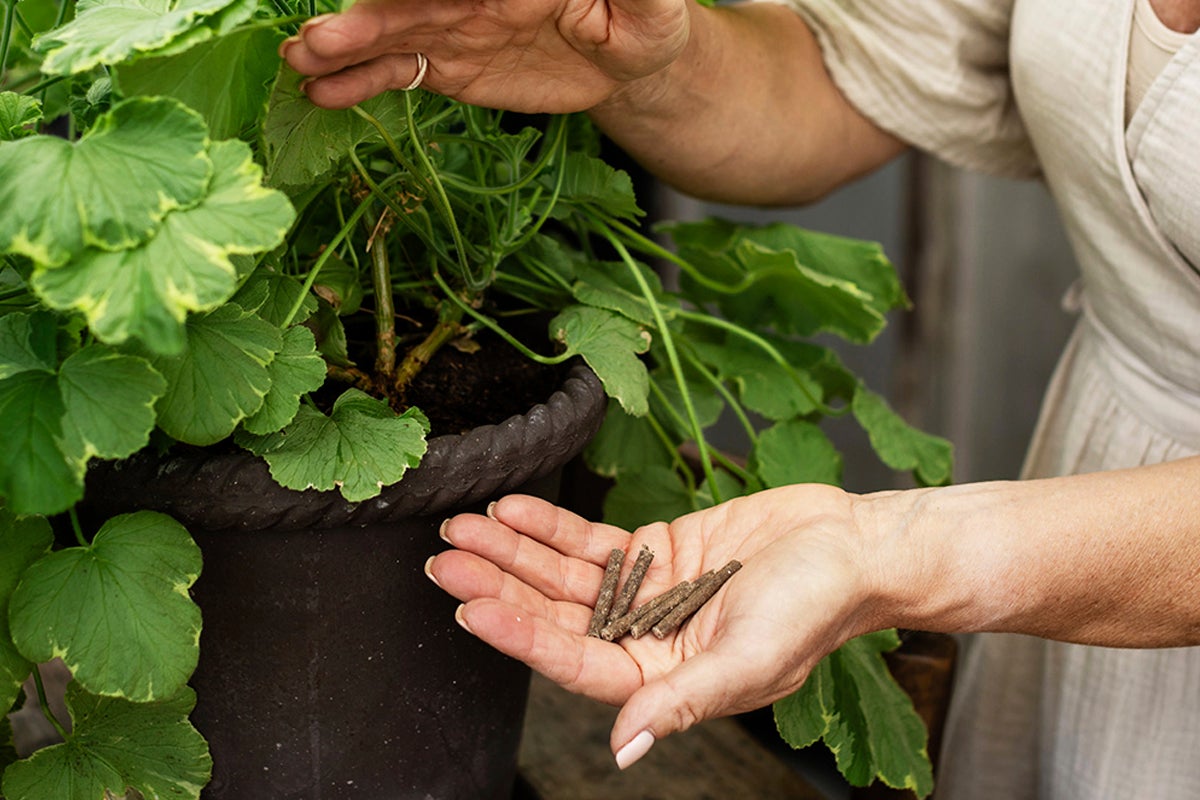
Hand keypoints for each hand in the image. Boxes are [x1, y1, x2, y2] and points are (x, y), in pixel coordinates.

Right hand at [279, 0, 691, 110]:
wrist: (632, 64)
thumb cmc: (646, 18)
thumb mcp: (648, 1)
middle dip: (362, 15)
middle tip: (319, 36)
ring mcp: (455, 27)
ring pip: (391, 34)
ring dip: (345, 48)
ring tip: (301, 62)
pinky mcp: (453, 68)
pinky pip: (401, 74)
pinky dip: (362, 84)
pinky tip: (323, 95)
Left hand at [427, 486, 885, 766]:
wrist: (852, 546)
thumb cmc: (815, 609)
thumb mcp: (749, 659)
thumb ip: (681, 703)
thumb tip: (624, 749)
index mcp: (662, 681)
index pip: (575, 662)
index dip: (521, 636)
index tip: (471, 609)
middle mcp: (644, 640)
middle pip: (556, 615)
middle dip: (500, 587)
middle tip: (445, 561)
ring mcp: (645, 593)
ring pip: (564, 575)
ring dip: (513, 552)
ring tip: (464, 526)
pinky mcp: (655, 550)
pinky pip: (591, 541)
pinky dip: (551, 526)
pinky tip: (513, 509)